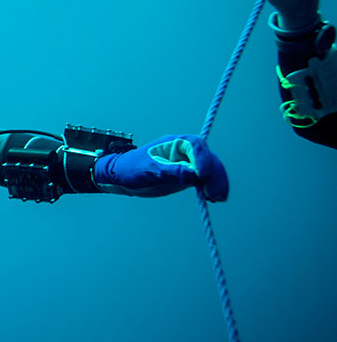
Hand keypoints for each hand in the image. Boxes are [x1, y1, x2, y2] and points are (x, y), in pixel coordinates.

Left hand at [93, 135, 228, 201]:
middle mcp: (184, 152)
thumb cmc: (131, 169)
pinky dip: (212, 187)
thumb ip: (171, 171)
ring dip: (217, 182)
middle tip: (214, 192)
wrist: (122, 177)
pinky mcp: (188, 176)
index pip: (196, 146)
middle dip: (214, 174)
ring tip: (217, 197)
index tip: (203, 176)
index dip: (203, 159)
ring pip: (211, 169)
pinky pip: (206, 180)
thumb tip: (194, 174)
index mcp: (174, 143)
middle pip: (208, 158)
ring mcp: (188, 164)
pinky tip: (214, 198)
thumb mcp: (148, 170)